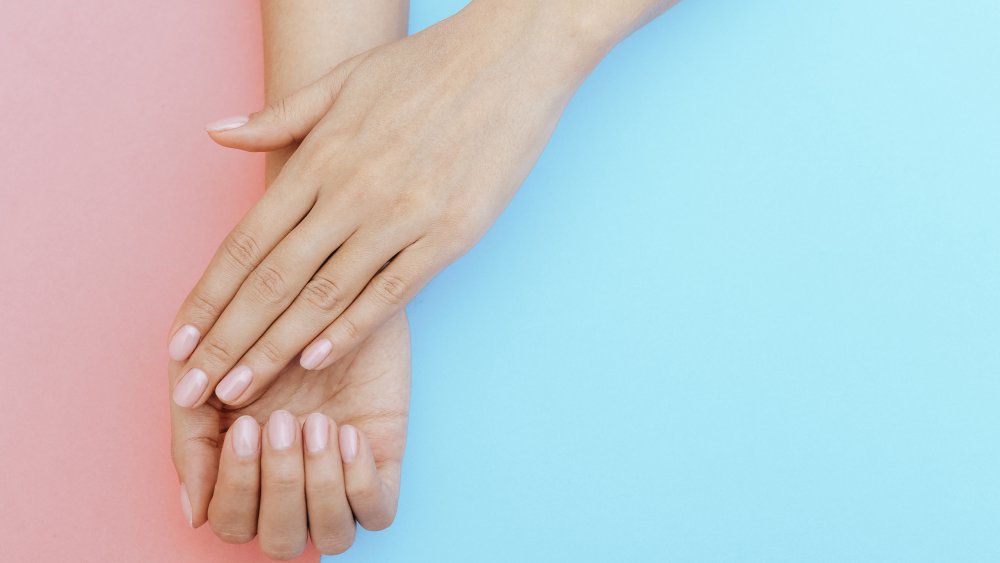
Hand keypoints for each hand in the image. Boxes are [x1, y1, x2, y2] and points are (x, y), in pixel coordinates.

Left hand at [166, 1, 614, 408]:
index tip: (179, 340)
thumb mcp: (344, 81)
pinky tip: (317, 359)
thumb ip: (279, 118)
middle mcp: (352, 192)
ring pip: (324, 297)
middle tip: (194, 389)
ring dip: (276, 349)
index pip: (247, 241)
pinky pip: (390, 293)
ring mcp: (401, 217)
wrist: (513, 59)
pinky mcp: (449, 236)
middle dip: (229, 341)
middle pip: (274, 280)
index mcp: (321, 157)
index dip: (208, 297)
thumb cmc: (427, 67)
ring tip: (242, 391)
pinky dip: (350, 330)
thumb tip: (215, 134)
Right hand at [171, 312, 409, 558]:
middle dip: (278, 485)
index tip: (247, 427)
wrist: (334, 281)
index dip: (237, 488)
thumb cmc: (265, 323)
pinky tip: (350, 434)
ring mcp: (341, 475)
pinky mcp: (383, 460)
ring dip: (319, 486)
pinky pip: (377, 513)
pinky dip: (359, 483)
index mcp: (248, 469)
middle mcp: (295, 482)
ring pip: (331, 536)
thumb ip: (191, 437)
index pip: (233, 522)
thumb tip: (195, 513)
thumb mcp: (209, 371)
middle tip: (282, 422)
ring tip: (319, 422)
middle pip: (280, 540)